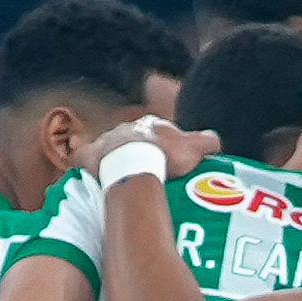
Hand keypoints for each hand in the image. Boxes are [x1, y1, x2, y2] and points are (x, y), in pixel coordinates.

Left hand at [86, 117, 221, 180]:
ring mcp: (106, 141)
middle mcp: (126, 128)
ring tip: (120, 176)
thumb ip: (208, 141)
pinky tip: (90, 175)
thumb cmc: (166, 156)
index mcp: (150, 125)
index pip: (157, 131)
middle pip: (132, 138)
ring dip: (113, 158)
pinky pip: (85, 157)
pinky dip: (88, 164)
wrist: (135, 164)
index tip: (166, 158)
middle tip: (143, 169)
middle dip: (136, 150)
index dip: (162, 144)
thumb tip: (216, 142)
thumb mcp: (195, 147)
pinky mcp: (90, 156)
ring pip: (109, 147)